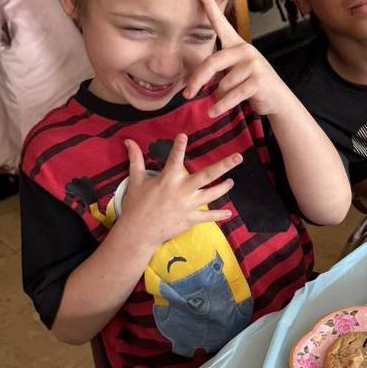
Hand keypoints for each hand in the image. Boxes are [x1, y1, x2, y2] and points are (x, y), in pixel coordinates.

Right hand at [119, 133, 241, 248]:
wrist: (138, 232)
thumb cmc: (136, 204)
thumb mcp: (135, 180)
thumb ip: (136, 159)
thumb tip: (128, 140)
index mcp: (167, 178)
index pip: (174, 158)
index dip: (179, 146)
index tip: (184, 135)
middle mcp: (181, 190)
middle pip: (207, 175)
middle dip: (224, 166)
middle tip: (238, 157)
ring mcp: (188, 205)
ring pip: (212, 194)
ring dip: (223, 188)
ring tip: (231, 182)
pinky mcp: (190, 218)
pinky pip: (208, 217)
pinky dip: (219, 216)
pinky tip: (229, 213)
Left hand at [183, 0, 289, 116]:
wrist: (277, 99)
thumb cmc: (250, 85)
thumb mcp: (233, 73)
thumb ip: (217, 70)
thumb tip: (193, 84)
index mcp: (236, 44)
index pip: (220, 22)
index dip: (208, 4)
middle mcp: (245, 49)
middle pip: (212, 62)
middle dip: (197, 80)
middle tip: (187, 94)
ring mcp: (253, 63)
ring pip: (222, 84)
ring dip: (220, 97)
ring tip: (226, 100)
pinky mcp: (258, 79)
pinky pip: (231, 95)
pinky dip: (221, 106)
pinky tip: (213, 111)